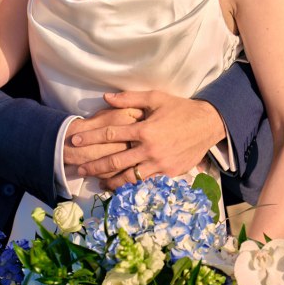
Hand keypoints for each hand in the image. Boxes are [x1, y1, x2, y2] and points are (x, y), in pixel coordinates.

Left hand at [74, 91, 225, 189]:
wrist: (207, 124)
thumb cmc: (179, 108)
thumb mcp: (155, 98)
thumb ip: (129, 98)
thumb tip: (105, 97)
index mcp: (145, 129)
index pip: (110, 135)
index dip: (91, 138)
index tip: (75, 141)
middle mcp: (150, 149)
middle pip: (115, 161)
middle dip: (95, 166)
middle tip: (80, 169)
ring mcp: (159, 164)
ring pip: (129, 177)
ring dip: (111, 181)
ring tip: (98, 183)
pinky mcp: (169, 173)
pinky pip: (146, 182)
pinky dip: (132, 185)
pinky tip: (121, 187)